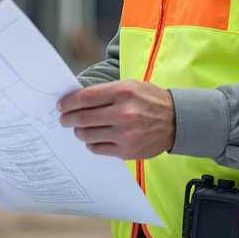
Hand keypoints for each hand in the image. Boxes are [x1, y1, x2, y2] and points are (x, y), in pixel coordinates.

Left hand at [57, 80, 175, 159]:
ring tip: (80, 128)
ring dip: (79, 132)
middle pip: (83, 118)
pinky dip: (91, 143)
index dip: (68, 103)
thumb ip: (105, 92)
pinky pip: (97, 149)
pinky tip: (94, 138)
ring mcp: (125, 134)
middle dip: (68, 119)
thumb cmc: (150, 100)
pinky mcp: (127, 151)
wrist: (176, 120)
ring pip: (87, 135)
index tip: (61, 106)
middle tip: (64, 119)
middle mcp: (124, 113)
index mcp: (123, 92)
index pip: (85, 98)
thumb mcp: (130, 86)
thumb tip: (77, 99)